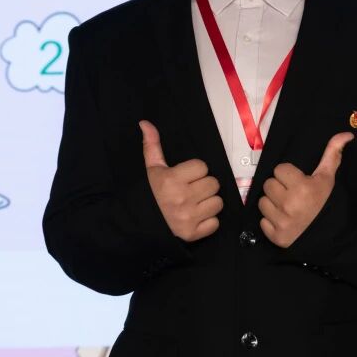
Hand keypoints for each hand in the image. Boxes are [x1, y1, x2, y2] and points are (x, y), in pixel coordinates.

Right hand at [140, 120, 221, 240]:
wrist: (138, 225)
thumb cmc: (149, 195)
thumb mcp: (151, 170)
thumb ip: (152, 145)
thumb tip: (145, 123)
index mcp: (172, 180)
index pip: (202, 167)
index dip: (195, 171)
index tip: (185, 177)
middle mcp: (182, 198)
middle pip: (213, 183)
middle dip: (203, 186)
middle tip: (190, 190)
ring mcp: (189, 217)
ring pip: (218, 202)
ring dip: (208, 203)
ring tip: (194, 204)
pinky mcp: (193, 234)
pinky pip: (215, 223)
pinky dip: (208, 221)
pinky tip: (195, 217)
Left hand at [258, 132, 351, 247]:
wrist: (331, 234)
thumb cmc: (327, 202)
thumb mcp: (329, 177)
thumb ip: (332, 153)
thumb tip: (347, 134)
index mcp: (302, 187)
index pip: (279, 170)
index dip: (288, 175)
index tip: (298, 182)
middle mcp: (290, 204)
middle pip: (268, 185)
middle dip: (279, 188)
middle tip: (292, 195)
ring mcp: (282, 222)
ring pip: (263, 202)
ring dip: (272, 204)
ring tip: (287, 207)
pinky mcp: (276, 236)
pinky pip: (262, 222)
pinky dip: (271, 222)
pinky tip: (284, 221)